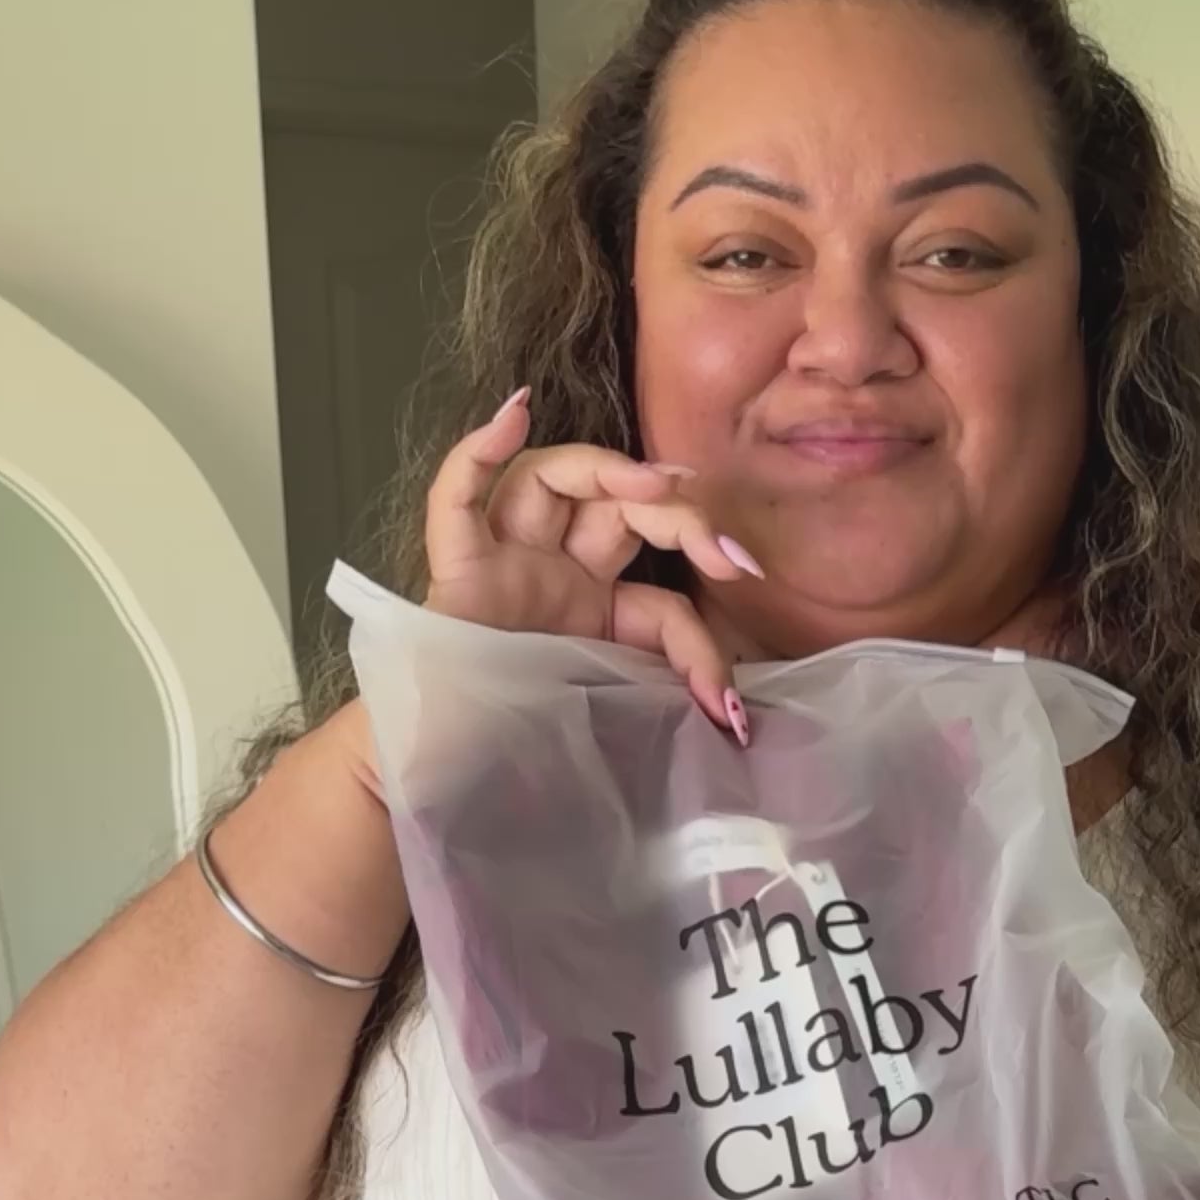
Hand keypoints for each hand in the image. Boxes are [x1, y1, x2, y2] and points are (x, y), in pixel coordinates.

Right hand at [423, 392, 755, 740]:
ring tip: (652, 483)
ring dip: (604, 468)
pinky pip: (458, 498)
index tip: (748, 575)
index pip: (659, 590)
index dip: (702, 592)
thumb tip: (735, 717)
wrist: (452, 786)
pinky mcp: (456, 572)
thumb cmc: (533, 751)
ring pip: (547, 479)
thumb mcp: (625, 709)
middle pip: (615, 510)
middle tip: (717, 544)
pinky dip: (479, 451)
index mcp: (596, 611)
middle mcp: (554, 575)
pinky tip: (514, 413)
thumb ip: (674, 686)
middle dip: (674, 514)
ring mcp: (505, 565)